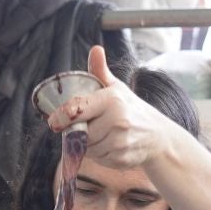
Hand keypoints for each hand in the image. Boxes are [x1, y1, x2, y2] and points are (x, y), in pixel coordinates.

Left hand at [46, 45, 173, 171]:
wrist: (157, 136)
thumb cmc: (131, 109)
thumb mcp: (117, 88)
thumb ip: (100, 71)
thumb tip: (95, 49)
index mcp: (112, 100)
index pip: (77, 109)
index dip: (61, 117)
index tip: (52, 121)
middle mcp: (117, 121)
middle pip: (80, 132)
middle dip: (78, 131)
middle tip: (85, 127)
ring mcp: (120, 142)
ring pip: (87, 148)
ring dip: (87, 144)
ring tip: (100, 135)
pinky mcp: (121, 159)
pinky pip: (97, 159)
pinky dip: (98, 155)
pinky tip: (109, 145)